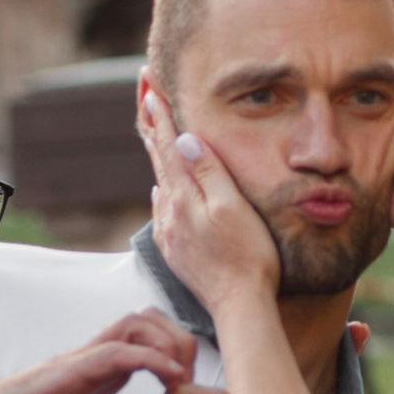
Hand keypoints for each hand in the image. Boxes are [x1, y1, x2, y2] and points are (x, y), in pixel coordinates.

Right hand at [0, 310, 196, 393]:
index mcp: (104, 375)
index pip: (156, 347)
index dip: (184, 368)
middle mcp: (98, 359)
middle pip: (155, 323)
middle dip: (184, 347)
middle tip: (192, 390)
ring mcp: (83, 360)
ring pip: (139, 323)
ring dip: (169, 347)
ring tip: (180, 385)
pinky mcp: (69, 369)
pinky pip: (117, 350)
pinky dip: (148, 359)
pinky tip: (167, 381)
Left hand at [137, 80, 280, 315]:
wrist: (240, 305)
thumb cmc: (248, 255)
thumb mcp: (232, 206)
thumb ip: (208, 171)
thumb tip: (182, 139)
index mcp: (184, 197)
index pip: (168, 146)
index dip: (160, 115)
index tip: (150, 88)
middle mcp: (170, 213)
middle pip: (158, 160)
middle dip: (153, 127)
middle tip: (144, 96)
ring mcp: (171, 233)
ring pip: (160, 183)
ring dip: (157, 156)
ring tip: (152, 133)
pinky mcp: (176, 251)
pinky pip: (164, 209)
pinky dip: (162, 188)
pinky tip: (161, 189)